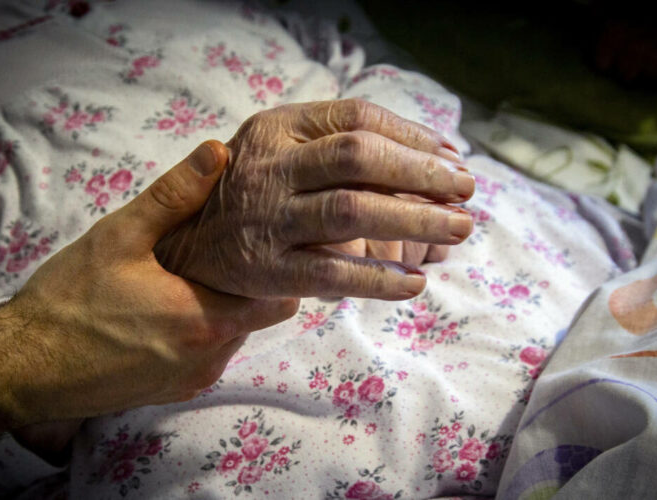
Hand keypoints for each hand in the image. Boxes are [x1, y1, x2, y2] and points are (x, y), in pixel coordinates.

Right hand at [0, 141, 297, 437]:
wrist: (22, 366)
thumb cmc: (69, 299)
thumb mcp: (120, 235)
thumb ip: (175, 195)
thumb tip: (218, 153)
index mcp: (206, 319)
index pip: (280, 300)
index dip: (276, 269)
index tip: (260, 244)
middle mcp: (209, 358)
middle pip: (257, 318)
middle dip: (246, 286)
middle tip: (219, 254)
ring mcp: (191, 380)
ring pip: (232, 338)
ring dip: (220, 310)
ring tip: (186, 279)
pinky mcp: (172, 393)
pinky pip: (206, 358)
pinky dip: (198, 335)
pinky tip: (164, 310)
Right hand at [156, 99, 473, 299]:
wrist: (189, 248)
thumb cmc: (253, 193)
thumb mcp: (281, 150)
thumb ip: (337, 144)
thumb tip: (433, 155)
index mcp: (275, 128)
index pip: (356, 118)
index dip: (412, 135)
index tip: (450, 157)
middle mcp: (269, 167)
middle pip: (358, 157)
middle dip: (421, 172)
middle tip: (467, 191)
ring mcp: (267, 219)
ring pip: (352, 211)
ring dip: (415, 219)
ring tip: (459, 228)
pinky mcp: (266, 269)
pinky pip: (332, 272)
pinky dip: (379, 278)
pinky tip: (415, 283)